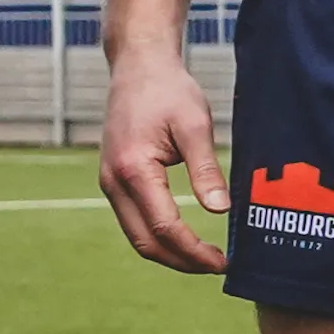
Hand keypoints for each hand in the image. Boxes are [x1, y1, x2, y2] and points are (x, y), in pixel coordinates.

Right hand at [97, 44, 226, 274]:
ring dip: (169, 253)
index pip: (164, 227)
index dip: (195, 251)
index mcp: (134, 169)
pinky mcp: (113, 181)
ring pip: (136, 236)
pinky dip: (158, 237)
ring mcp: (109, 183)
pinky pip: (133, 221)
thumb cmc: (168, 91)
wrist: (137, 66)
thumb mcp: (195, 125)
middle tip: (218, 266)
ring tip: (204, 257)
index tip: (224, 262)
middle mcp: (114, 181)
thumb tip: (221, 211)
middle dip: (182, 261)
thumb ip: (206, 170)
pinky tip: (184, 237)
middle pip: (145, 242)